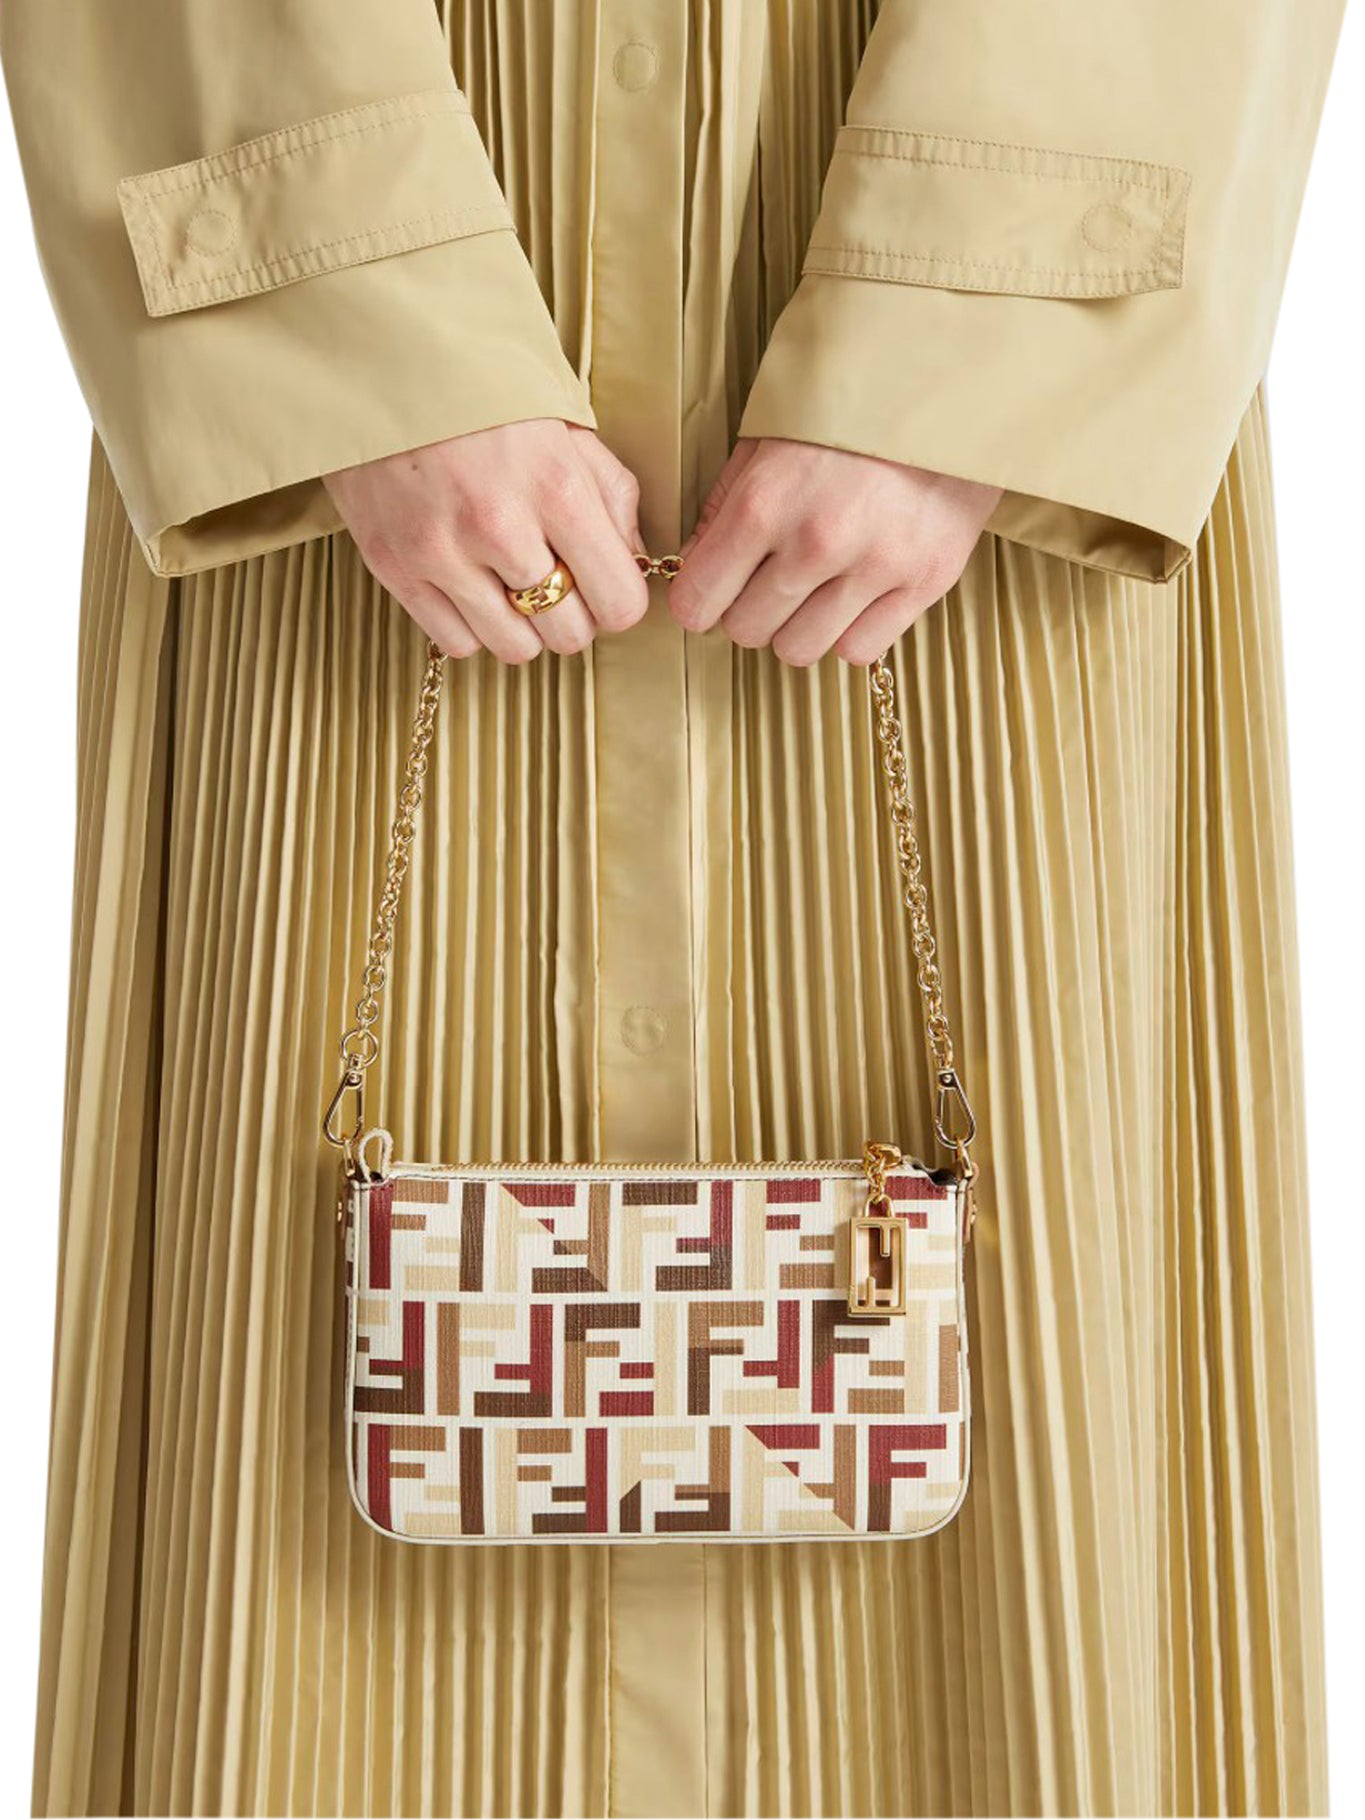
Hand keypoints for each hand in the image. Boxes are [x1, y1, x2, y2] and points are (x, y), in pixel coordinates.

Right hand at [324, 419, 648, 662]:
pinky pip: (456, 642)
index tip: (606, 587)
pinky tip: (470, 587)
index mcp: (557, 488)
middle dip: (572, 616)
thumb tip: (632, 562)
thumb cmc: (485, 396)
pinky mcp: (395, 566)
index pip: (619, 602)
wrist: (383, 362)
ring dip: (523, 626)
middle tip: (557, 583)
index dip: (619, 602)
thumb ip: (613, 498)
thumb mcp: (568, 430)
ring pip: (514, 648)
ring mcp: (442, 552)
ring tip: (511, 585)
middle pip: (568, 635)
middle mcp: (500, 527)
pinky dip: (471, 626)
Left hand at [668, 438, 1000, 664]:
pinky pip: (859, 650)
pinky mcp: (924, 582)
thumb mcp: (766, 442)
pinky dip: (849, 633)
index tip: (711, 591)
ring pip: (799, 650)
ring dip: (796, 627)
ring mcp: (875, 568)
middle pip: (747, 631)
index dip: (697, 601)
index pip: (697, 602)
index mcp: (764, 503)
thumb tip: (695, 568)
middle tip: (768, 580)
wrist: (948, 388)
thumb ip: (723, 509)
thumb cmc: (847, 414)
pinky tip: (853, 597)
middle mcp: (816, 543)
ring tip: (813, 589)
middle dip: (748, 610)